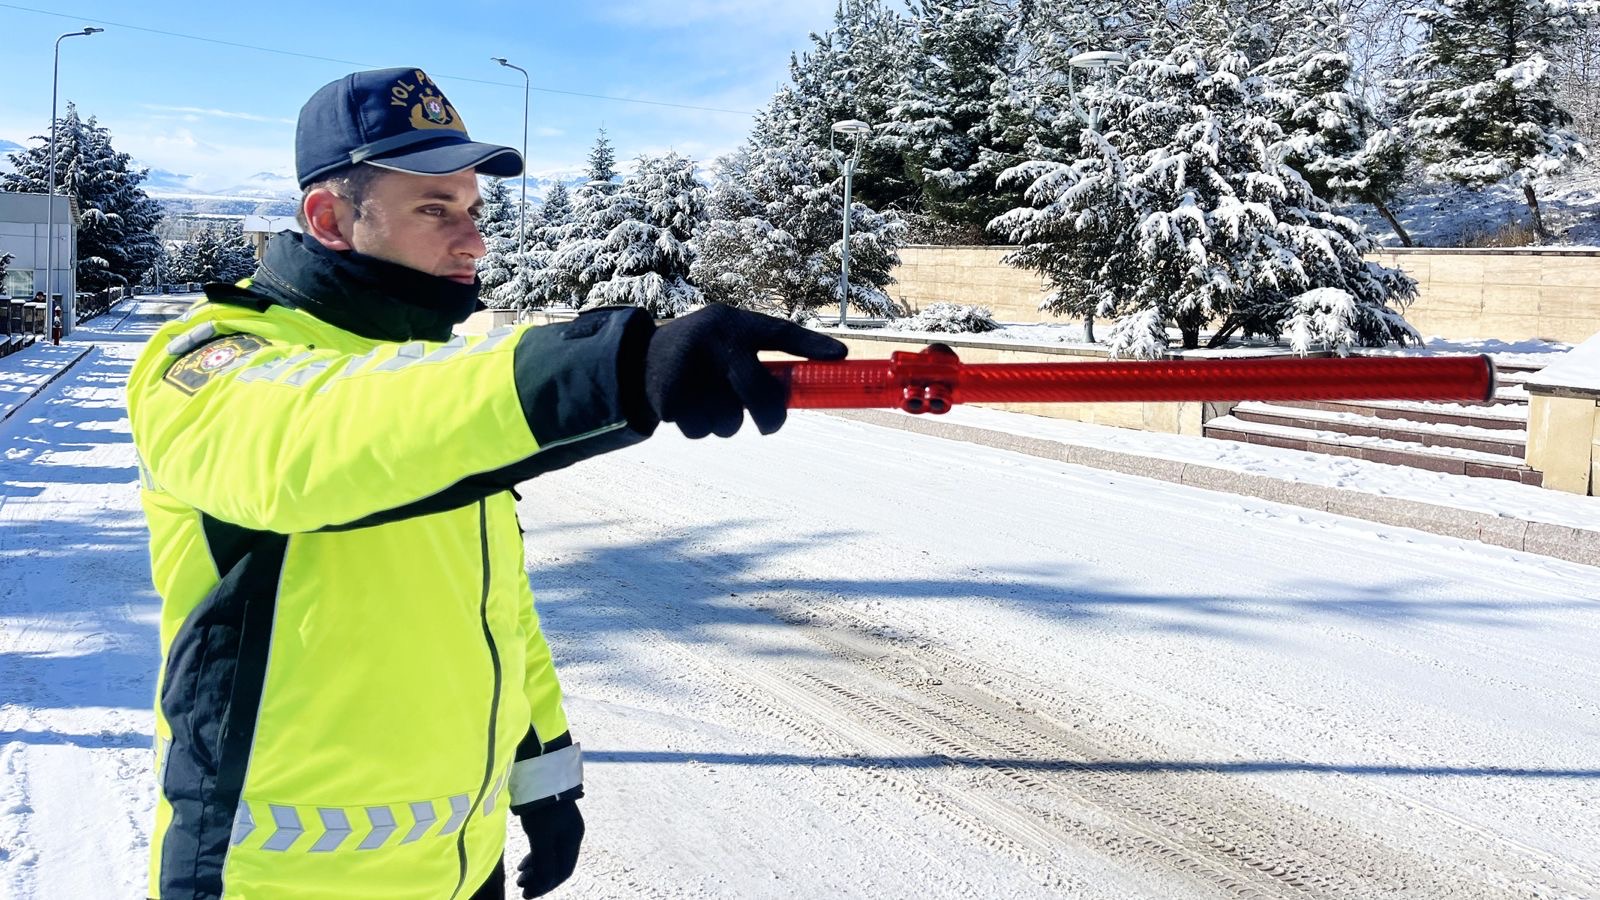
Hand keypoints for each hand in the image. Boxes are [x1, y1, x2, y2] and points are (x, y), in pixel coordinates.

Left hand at [515, 799, 584, 897]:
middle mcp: (571, 835)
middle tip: (520, 886)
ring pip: (550, 855)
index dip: (545, 886)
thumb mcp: (541, 838)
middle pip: (557, 865)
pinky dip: (535, 857)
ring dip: (535, 869)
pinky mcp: (551, 821)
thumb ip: (544, 863)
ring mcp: (562, 827)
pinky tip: (523, 863)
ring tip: (519, 876)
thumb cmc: (541, 808)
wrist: (538, 776)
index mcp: (573, 839)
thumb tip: (544, 884)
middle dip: (539, 879)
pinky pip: (546, 846)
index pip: (563, 872)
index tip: (527, 894)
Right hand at [644, 304, 847, 437]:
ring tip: (707, 402)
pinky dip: (699, 427)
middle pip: (760, 393)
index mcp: (733, 324)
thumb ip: (760, 358)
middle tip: (770, 423)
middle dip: (771, 417)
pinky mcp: (671, 397)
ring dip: (726, 422)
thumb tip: (811, 385)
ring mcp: (691, 369)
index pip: (779, 330)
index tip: (841, 357)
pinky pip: (703, 430)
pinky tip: (686, 408)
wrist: (636, 362)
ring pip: (731, 420)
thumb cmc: (699, 355)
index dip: (812, 344)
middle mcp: (713, 341)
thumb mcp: (726, 341)